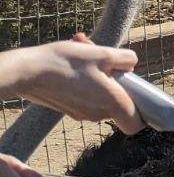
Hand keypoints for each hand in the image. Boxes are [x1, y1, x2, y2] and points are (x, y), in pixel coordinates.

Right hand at [0, 40, 142, 132]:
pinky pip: (86, 96)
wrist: (27, 72)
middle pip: (119, 104)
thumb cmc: (66, 62)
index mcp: (113, 104)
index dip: (142, 111)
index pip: (136, 124)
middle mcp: (98, 114)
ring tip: (85, 53)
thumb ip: (126, 59)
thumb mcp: (103, 53)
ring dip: (99, 77)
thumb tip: (131, 65)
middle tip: (106, 61)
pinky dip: (85, 81)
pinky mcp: (68, 109)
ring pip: (101, 97)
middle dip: (117, 82)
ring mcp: (81, 114)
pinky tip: (73, 62)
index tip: (136, 92)